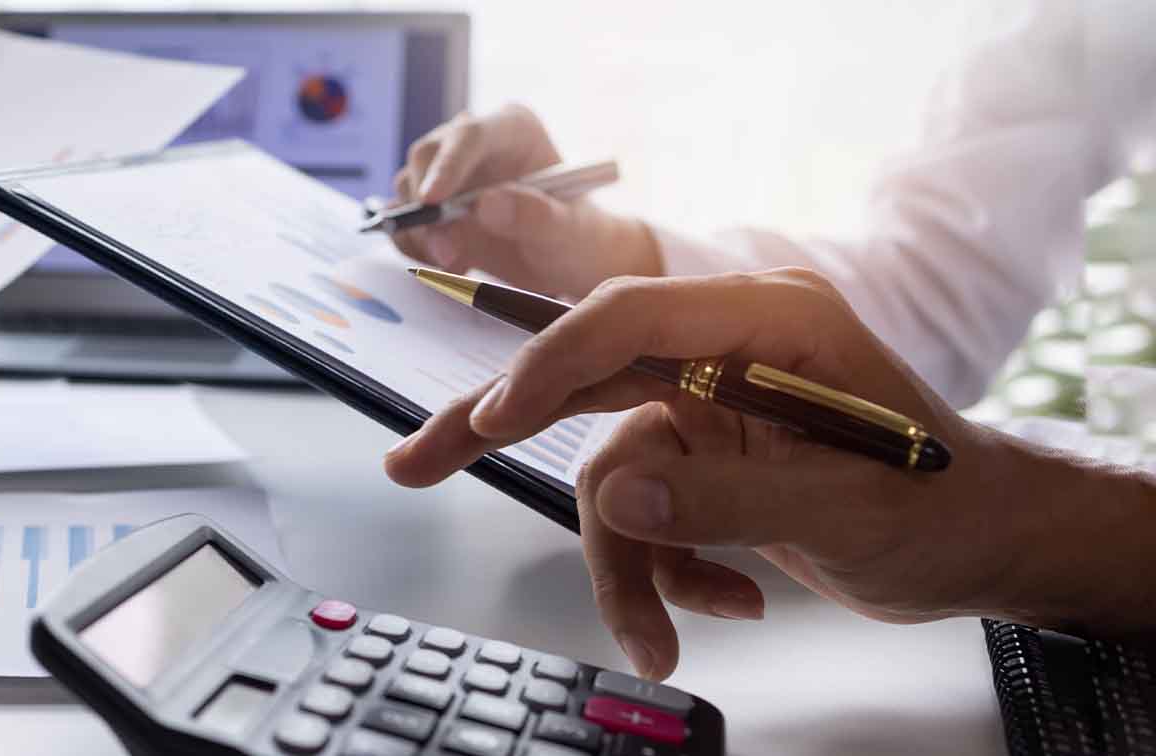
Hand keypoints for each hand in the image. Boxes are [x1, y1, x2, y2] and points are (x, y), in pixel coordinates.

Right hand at [383, 268, 1155, 679]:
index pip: (626, 319)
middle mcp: (724, 348)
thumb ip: (724, 498)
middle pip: (581, 374)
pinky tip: (723, 603)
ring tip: (661, 640)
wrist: (980, 544)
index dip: (549, 366)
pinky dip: (667, 572)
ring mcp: (707, 401)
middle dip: (498, 428)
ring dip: (626, 566)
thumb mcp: (844, 508)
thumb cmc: (943, 508)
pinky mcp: (700, 453)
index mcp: (767, 320)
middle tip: (413, 463)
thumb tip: (613, 494)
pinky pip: (640, 510)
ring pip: (607, 472)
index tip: (490, 421)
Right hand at [390, 104, 659, 297]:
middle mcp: (473, 143)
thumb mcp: (569, 232)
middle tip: (447, 252)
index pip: (470, 134)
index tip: (432, 201)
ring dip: (421, 232)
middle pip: (426, 157)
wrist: (562, 260)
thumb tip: (486, 204)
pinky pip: (404, 220)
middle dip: (427, 206)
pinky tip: (454, 262)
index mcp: (512, 129)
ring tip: (458, 262)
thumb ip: (536, 216)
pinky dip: (416, 246)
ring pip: (408, 190)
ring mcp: (448, 172)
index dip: (447, 164)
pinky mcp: (431, 205)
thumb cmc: (574, 237)